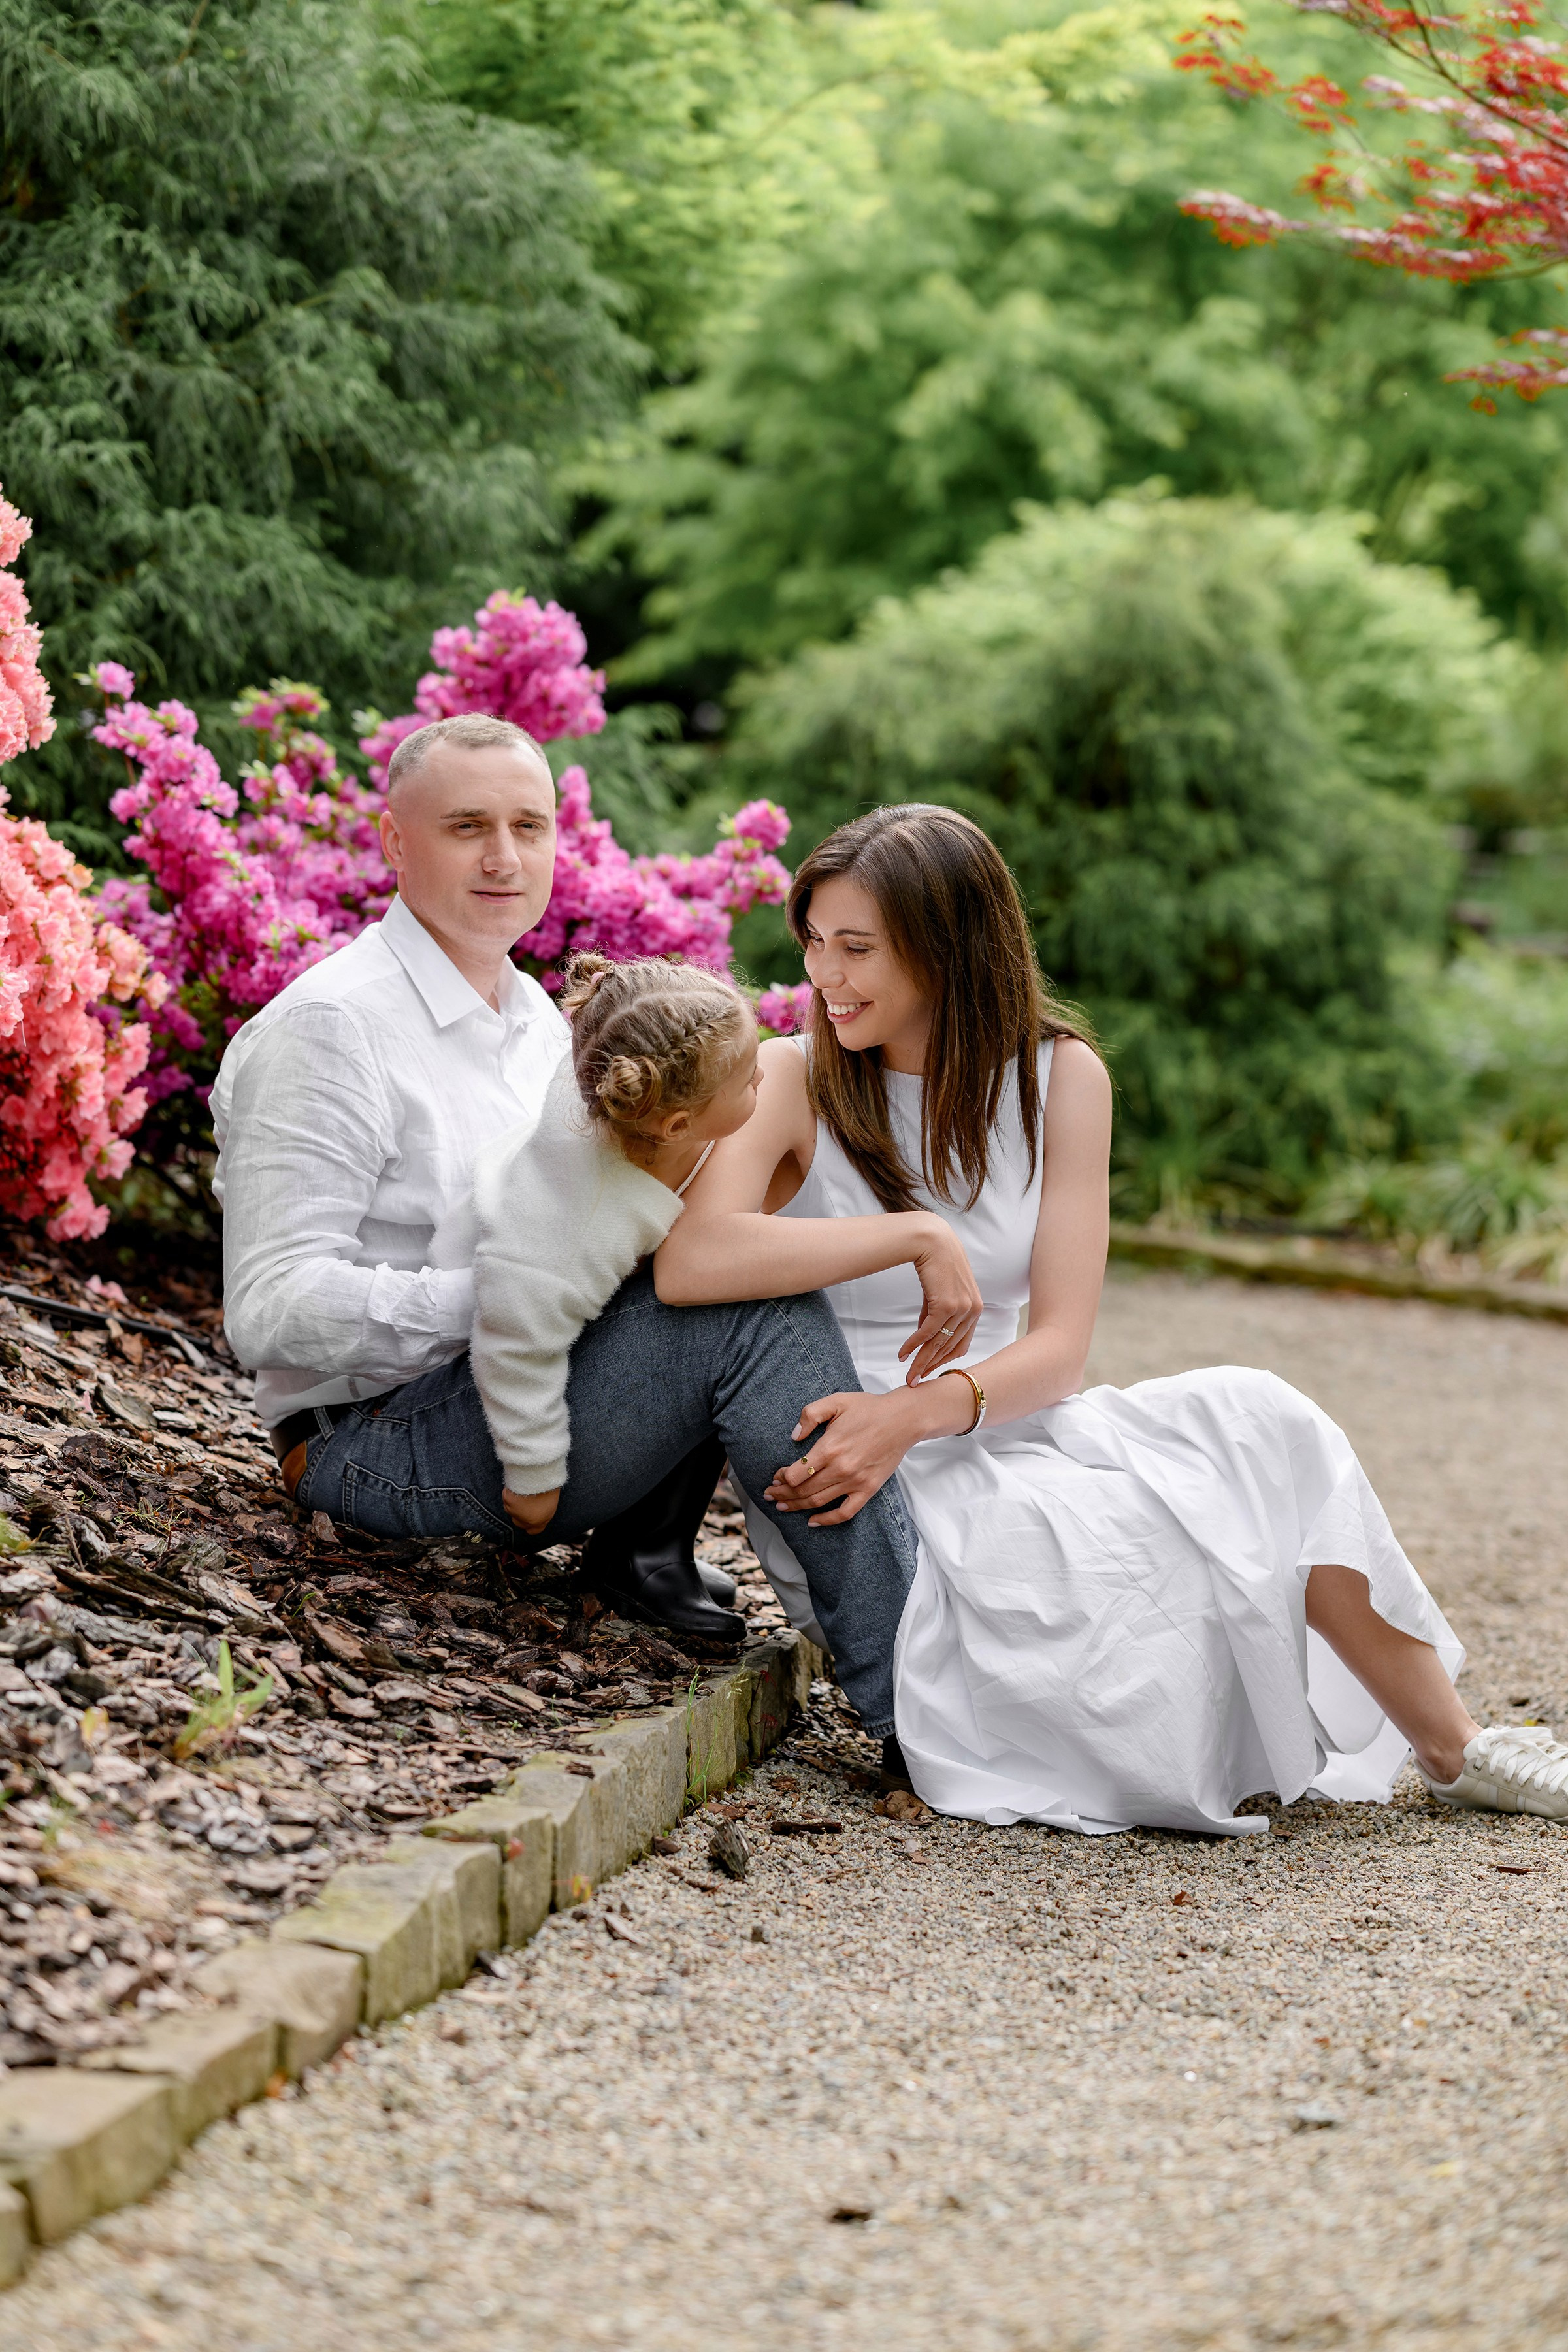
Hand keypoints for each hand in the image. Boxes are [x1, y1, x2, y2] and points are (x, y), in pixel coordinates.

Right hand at [503, 1485, 559, 1535]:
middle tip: (525, 1502)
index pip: (532, 1531)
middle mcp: (526, 1520)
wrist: (542, 1477)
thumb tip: (535, 1512)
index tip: (529, 1517)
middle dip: (520, 1514)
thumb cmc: (550, 1487)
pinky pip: (506, 1497)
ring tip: (523, 1490)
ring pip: (510, 1510)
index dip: (530, 1524)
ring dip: (514, 1502)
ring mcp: (515, 1512)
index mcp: (540, 1521)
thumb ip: (542, 1512)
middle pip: (519, 1522)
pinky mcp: (508, 1501)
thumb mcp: (550, 1504)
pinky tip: (517, 1485)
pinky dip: (510, 1492)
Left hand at [763, 1382, 969, 1526]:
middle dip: (782, 1495)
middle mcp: (840, 1468)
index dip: (781, 1478)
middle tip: (770, 1496)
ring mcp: (855, 1482)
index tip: (775, 1478)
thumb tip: (794, 1435)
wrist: (903, 1419)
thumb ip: (810, 1415)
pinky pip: (845, 1512)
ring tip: (782, 1507)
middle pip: (803, 1490)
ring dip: (797, 1507)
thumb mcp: (836, 1401)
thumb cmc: (869, 1408)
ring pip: (818, 1502)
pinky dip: (827, 1520)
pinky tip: (813, 1522)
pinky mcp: (868, 1490)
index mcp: (829, 1447)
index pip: (795, 1472)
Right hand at [899, 1215, 983, 1384]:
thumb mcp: (941, 1292)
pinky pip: (928, 1332)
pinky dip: (914, 1345)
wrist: (932, 1241)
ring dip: (921, 1361)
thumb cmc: (937, 1263)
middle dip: (930, 1367)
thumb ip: (936, 1314)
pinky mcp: (946, 1305)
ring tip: (908, 1374)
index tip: (928, 1371)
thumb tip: (925, 1335)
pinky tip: (903, 1353)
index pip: (960, 1344)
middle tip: (915, 1381)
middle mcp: (972, 1311)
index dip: (943, 1361)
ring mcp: (961, 1308)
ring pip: (938, 1344)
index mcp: (975, 1309)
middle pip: (949, 1349)